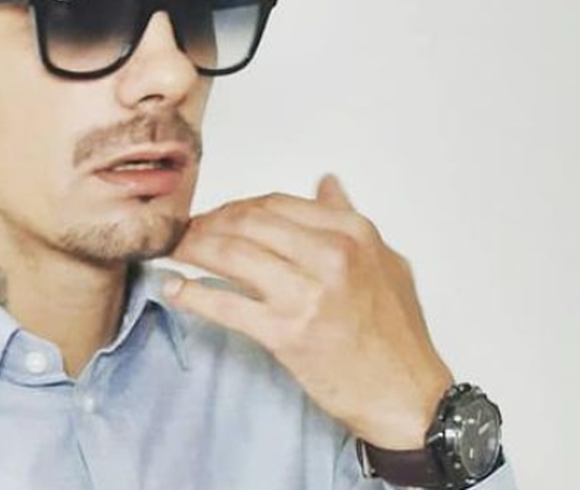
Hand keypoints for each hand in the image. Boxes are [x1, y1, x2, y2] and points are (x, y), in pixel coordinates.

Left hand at [162, 173, 454, 449]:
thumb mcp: (385, 262)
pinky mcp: (286, 333)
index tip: (215, 216)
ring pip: (230, 254)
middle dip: (207, 223)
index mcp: (352, 233)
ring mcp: (307, 294)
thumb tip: (325, 183)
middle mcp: (330, 255)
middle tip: (184, 232)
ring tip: (172, 252)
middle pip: (246, 222)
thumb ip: (348, 220)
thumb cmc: (398, 334)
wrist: (407, 396)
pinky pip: (225, 304)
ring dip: (191, 249)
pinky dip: (191, 294)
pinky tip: (174, 289)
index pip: (275, 204)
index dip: (235, 207)